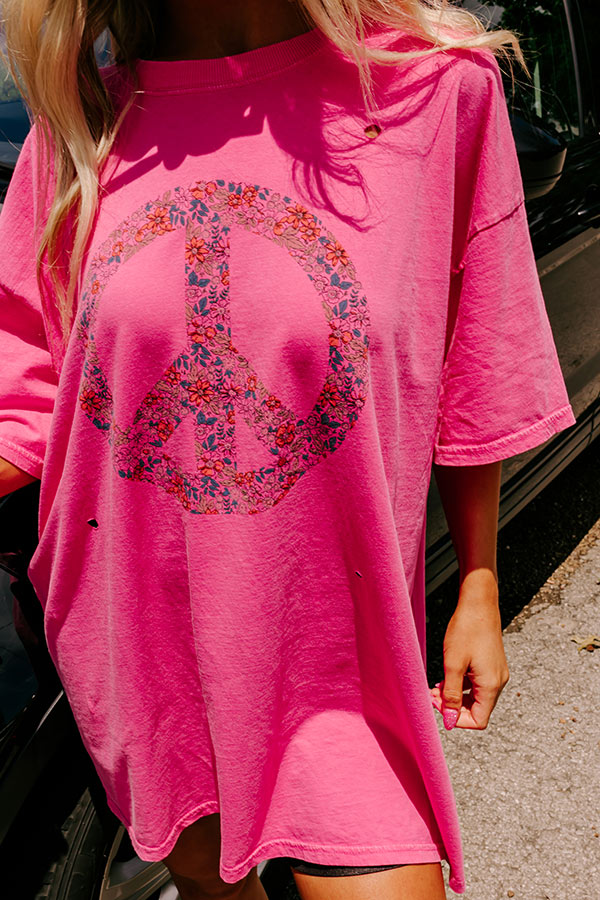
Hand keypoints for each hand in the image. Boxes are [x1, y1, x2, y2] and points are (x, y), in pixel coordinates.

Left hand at [430, 586, 509, 729]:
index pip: (478, 721)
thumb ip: (451, 695)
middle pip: (477, 710)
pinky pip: (478, 685)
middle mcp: (498, 682)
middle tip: (432, 695)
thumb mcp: (453, 664)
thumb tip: (450, 719)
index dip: (457, 719)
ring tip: (436, 686)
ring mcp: (496, 673)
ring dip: (456, 696)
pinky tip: (447, 676)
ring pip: (476, 698)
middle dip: (453, 707)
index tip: (438, 707)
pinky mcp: (492, 665)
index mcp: (491, 685)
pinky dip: (462, 685)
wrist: (479, 604)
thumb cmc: (466, 630)